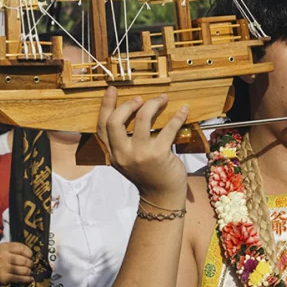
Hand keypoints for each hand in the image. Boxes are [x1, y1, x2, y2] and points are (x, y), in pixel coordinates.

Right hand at [0, 242, 34, 285]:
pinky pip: (19, 278)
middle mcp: (1, 257)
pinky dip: (26, 279)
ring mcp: (2, 268)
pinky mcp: (3, 278)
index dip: (29, 253)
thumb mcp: (10, 251)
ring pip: (22, 270)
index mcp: (4, 247)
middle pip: (23, 260)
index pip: (21, 248)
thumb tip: (34, 257)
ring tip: (30, 271)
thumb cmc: (6, 259)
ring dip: (29, 271)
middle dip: (30, 263)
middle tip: (31, 265)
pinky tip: (29, 279)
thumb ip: (20, 250)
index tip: (31, 256)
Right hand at [97, 87, 188, 208]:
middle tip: (141, 99)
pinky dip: (177, 116)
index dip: (106, 106)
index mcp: (113, 154)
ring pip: (141, 119)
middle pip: (115, 121)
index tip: (112, 89)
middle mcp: (122, 154)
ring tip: (162, 99)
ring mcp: (140, 155)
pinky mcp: (159, 155)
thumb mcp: (128, 159)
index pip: (102, 126)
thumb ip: (123, 141)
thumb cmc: (148, 173)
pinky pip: (168, 128)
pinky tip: (183, 109)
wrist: (162, 196)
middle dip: (128, 104)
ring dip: (153, 104)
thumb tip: (132, 110)